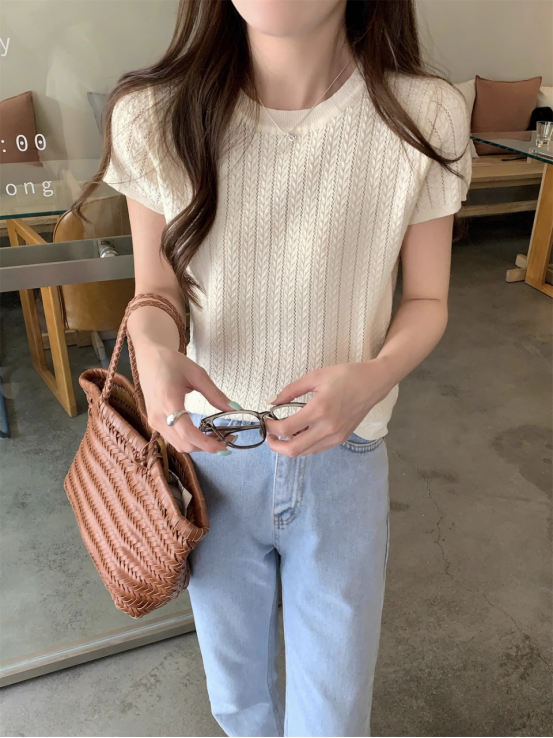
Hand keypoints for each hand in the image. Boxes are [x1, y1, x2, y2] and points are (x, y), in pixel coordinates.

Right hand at [133, 341, 233, 453]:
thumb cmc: (171, 362)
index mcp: (168, 402)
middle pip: (185, 444)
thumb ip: (215, 394)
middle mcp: (158, 417)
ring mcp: (154, 422)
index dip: (206, 443)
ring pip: (179, 445)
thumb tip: (235, 409)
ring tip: (218, 436)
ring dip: (199, 446)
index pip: (187, 432)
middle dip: (207, 446)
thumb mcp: (197, 374)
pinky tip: (204, 433)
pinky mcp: (154, 423)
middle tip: (228, 438)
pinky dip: (190, 441)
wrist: (149, 359)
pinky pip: (174, 439)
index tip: (224, 447)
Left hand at [264, 360, 391, 456]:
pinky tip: (300, 432)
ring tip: (284, 433)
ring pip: (305, 452)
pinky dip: (304, 444)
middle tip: (269, 435)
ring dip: (290, 446)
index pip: (286, 429)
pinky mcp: (341, 439)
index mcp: (319, 409)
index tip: (266, 420)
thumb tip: (273, 402)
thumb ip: (291, 390)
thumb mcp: (315, 376)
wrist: (373, 383)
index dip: (271, 428)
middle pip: (293, 450)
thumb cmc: (345, 376)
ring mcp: (336, 436)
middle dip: (275, 446)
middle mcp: (328, 428)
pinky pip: (316, 448)